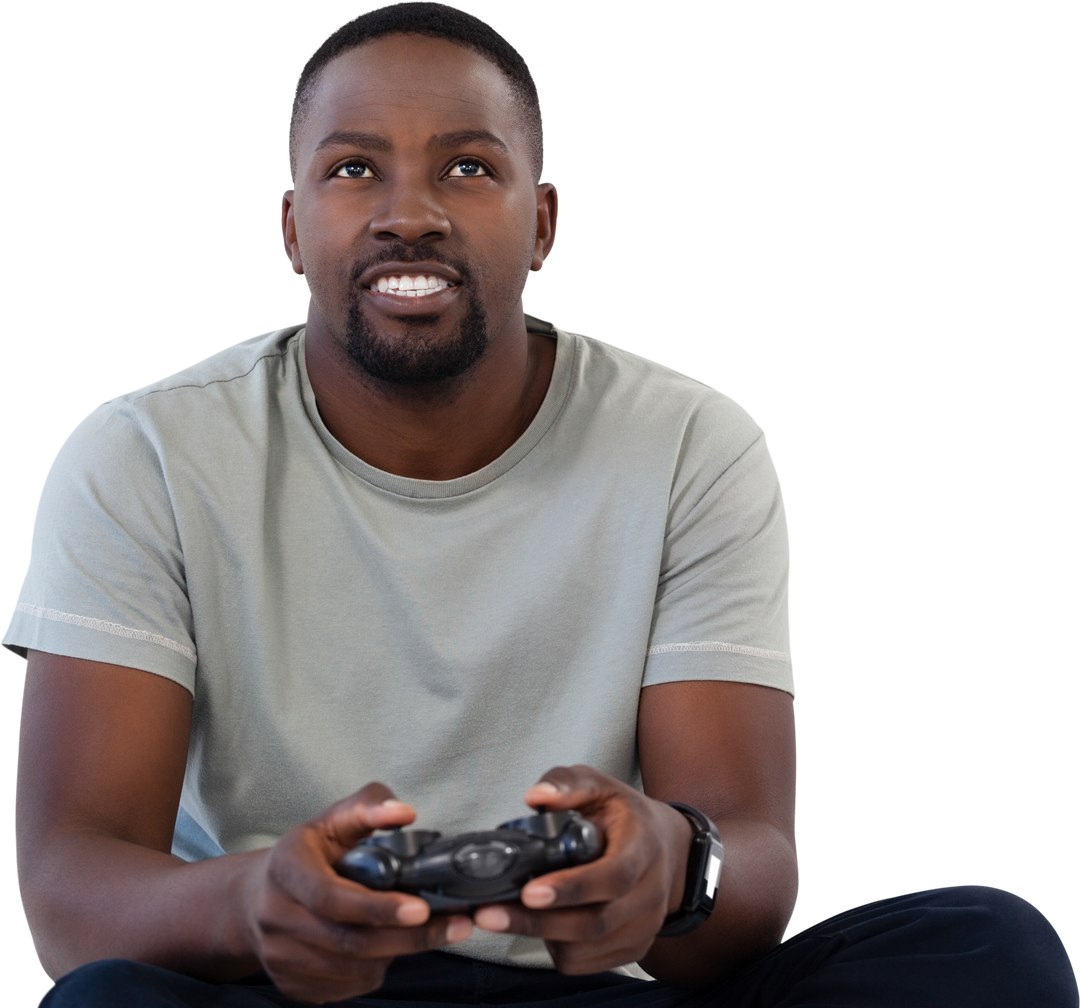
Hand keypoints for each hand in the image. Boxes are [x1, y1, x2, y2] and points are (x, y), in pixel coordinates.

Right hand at [245, 783, 472, 1002]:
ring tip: (418, 931)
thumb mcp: (335, 819)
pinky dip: (374, 971)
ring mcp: (279, 955)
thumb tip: (404, 813)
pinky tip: (386, 947)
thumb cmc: (309, 854)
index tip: (421, 908)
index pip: (330, 897)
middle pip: (347, 941)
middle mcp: (275, 915)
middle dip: (407, 938)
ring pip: (351, 969)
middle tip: (453, 927)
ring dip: (395, 954)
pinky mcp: (289, 984)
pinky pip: (345, 987)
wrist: (256, 898)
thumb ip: (370, 806)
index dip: (377, 907)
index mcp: (286, 868)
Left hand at [473, 765, 691, 973]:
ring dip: (542, 936)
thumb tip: (536, 796)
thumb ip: (567, 784)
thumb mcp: (599, 785)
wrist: (665, 847)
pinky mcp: (634, 948)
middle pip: (595, 923)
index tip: (529, 891)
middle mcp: (650, 893)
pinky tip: (543, 923)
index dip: (571, 888)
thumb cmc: (623, 815)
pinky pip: (586, 962)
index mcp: (643, 847)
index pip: (613, 877)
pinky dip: (557, 948)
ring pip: (586, 948)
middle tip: (490, 914)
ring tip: (509, 914)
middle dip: (538, 922)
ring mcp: (645, 925)